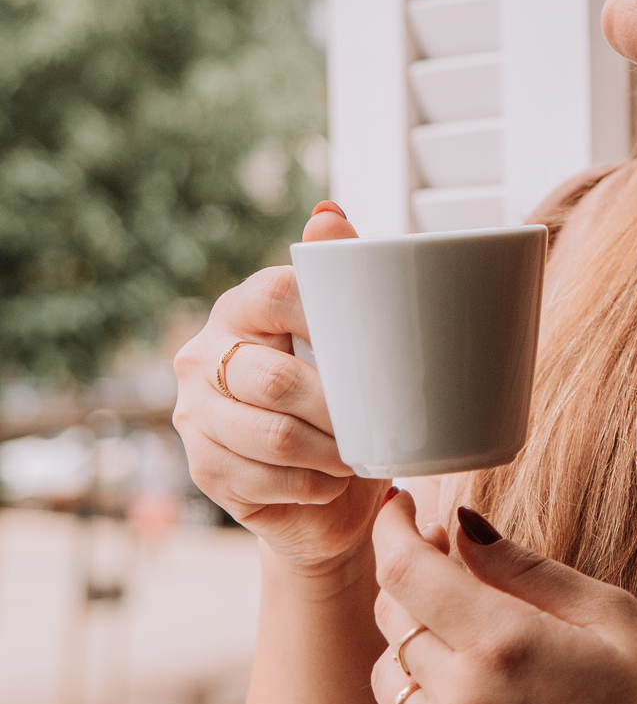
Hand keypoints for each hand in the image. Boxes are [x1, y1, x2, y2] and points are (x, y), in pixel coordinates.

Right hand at [173, 203, 385, 574]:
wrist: (321, 489)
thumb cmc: (339, 397)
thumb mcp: (349, 335)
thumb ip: (341, 272)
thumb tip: (327, 214)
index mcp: (240, 307)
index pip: (276, 294)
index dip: (325, 318)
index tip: (367, 348)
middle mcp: (204, 354)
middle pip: (277, 379)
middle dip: (337, 408)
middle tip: (374, 422)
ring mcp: (194, 413)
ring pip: (274, 436)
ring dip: (329, 452)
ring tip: (355, 454)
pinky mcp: (202, 468)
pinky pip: (266, 480)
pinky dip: (312, 485)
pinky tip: (329, 481)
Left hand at [369, 492, 636, 703]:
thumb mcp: (613, 620)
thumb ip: (527, 569)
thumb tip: (460, 524)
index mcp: (505, 645)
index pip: (406, 571)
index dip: (390, 528)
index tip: (398, 506)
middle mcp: (461, 703)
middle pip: (392, 618)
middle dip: (409, 579)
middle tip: (443, 562)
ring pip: (388, 677)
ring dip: (410, 644)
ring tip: (460, 634)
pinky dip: (419, 702)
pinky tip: (468, 696)